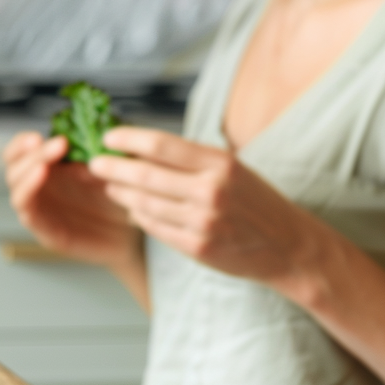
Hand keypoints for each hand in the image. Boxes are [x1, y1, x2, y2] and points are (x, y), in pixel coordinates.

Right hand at [3, 131, 142, 269]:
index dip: (22, 142)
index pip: (20, 153)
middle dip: (29, 154)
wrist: (133, 235)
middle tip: (54, 144)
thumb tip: (85, 127)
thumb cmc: (119, 200)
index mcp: (49, 171)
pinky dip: (29, 195)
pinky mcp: (48, 234)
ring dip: (27, 173)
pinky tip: (40, 179)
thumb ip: (93, 149)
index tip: (40, 134)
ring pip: (16, 191)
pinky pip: (29, 215)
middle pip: (14, 168)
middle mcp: (40, 190)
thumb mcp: (108, 167)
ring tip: (44, 164)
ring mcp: (42, 212)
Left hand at [89, 127, 329, 290]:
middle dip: (113, 168)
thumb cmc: (258, 202)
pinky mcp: (197, 247)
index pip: (162, 145)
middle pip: (146, 175)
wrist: (290, 246)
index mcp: (220, 163)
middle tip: (94, 164)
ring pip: (145, 204)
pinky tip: (133, 210)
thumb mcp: (233, 168)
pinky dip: (139, 217)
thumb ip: (192, 160)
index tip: (108, 137)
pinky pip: (155, 228)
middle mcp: (211, 191)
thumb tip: (143, 148)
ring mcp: (203, 222)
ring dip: (121, 194)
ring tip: (110, 187)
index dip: (129, 140)